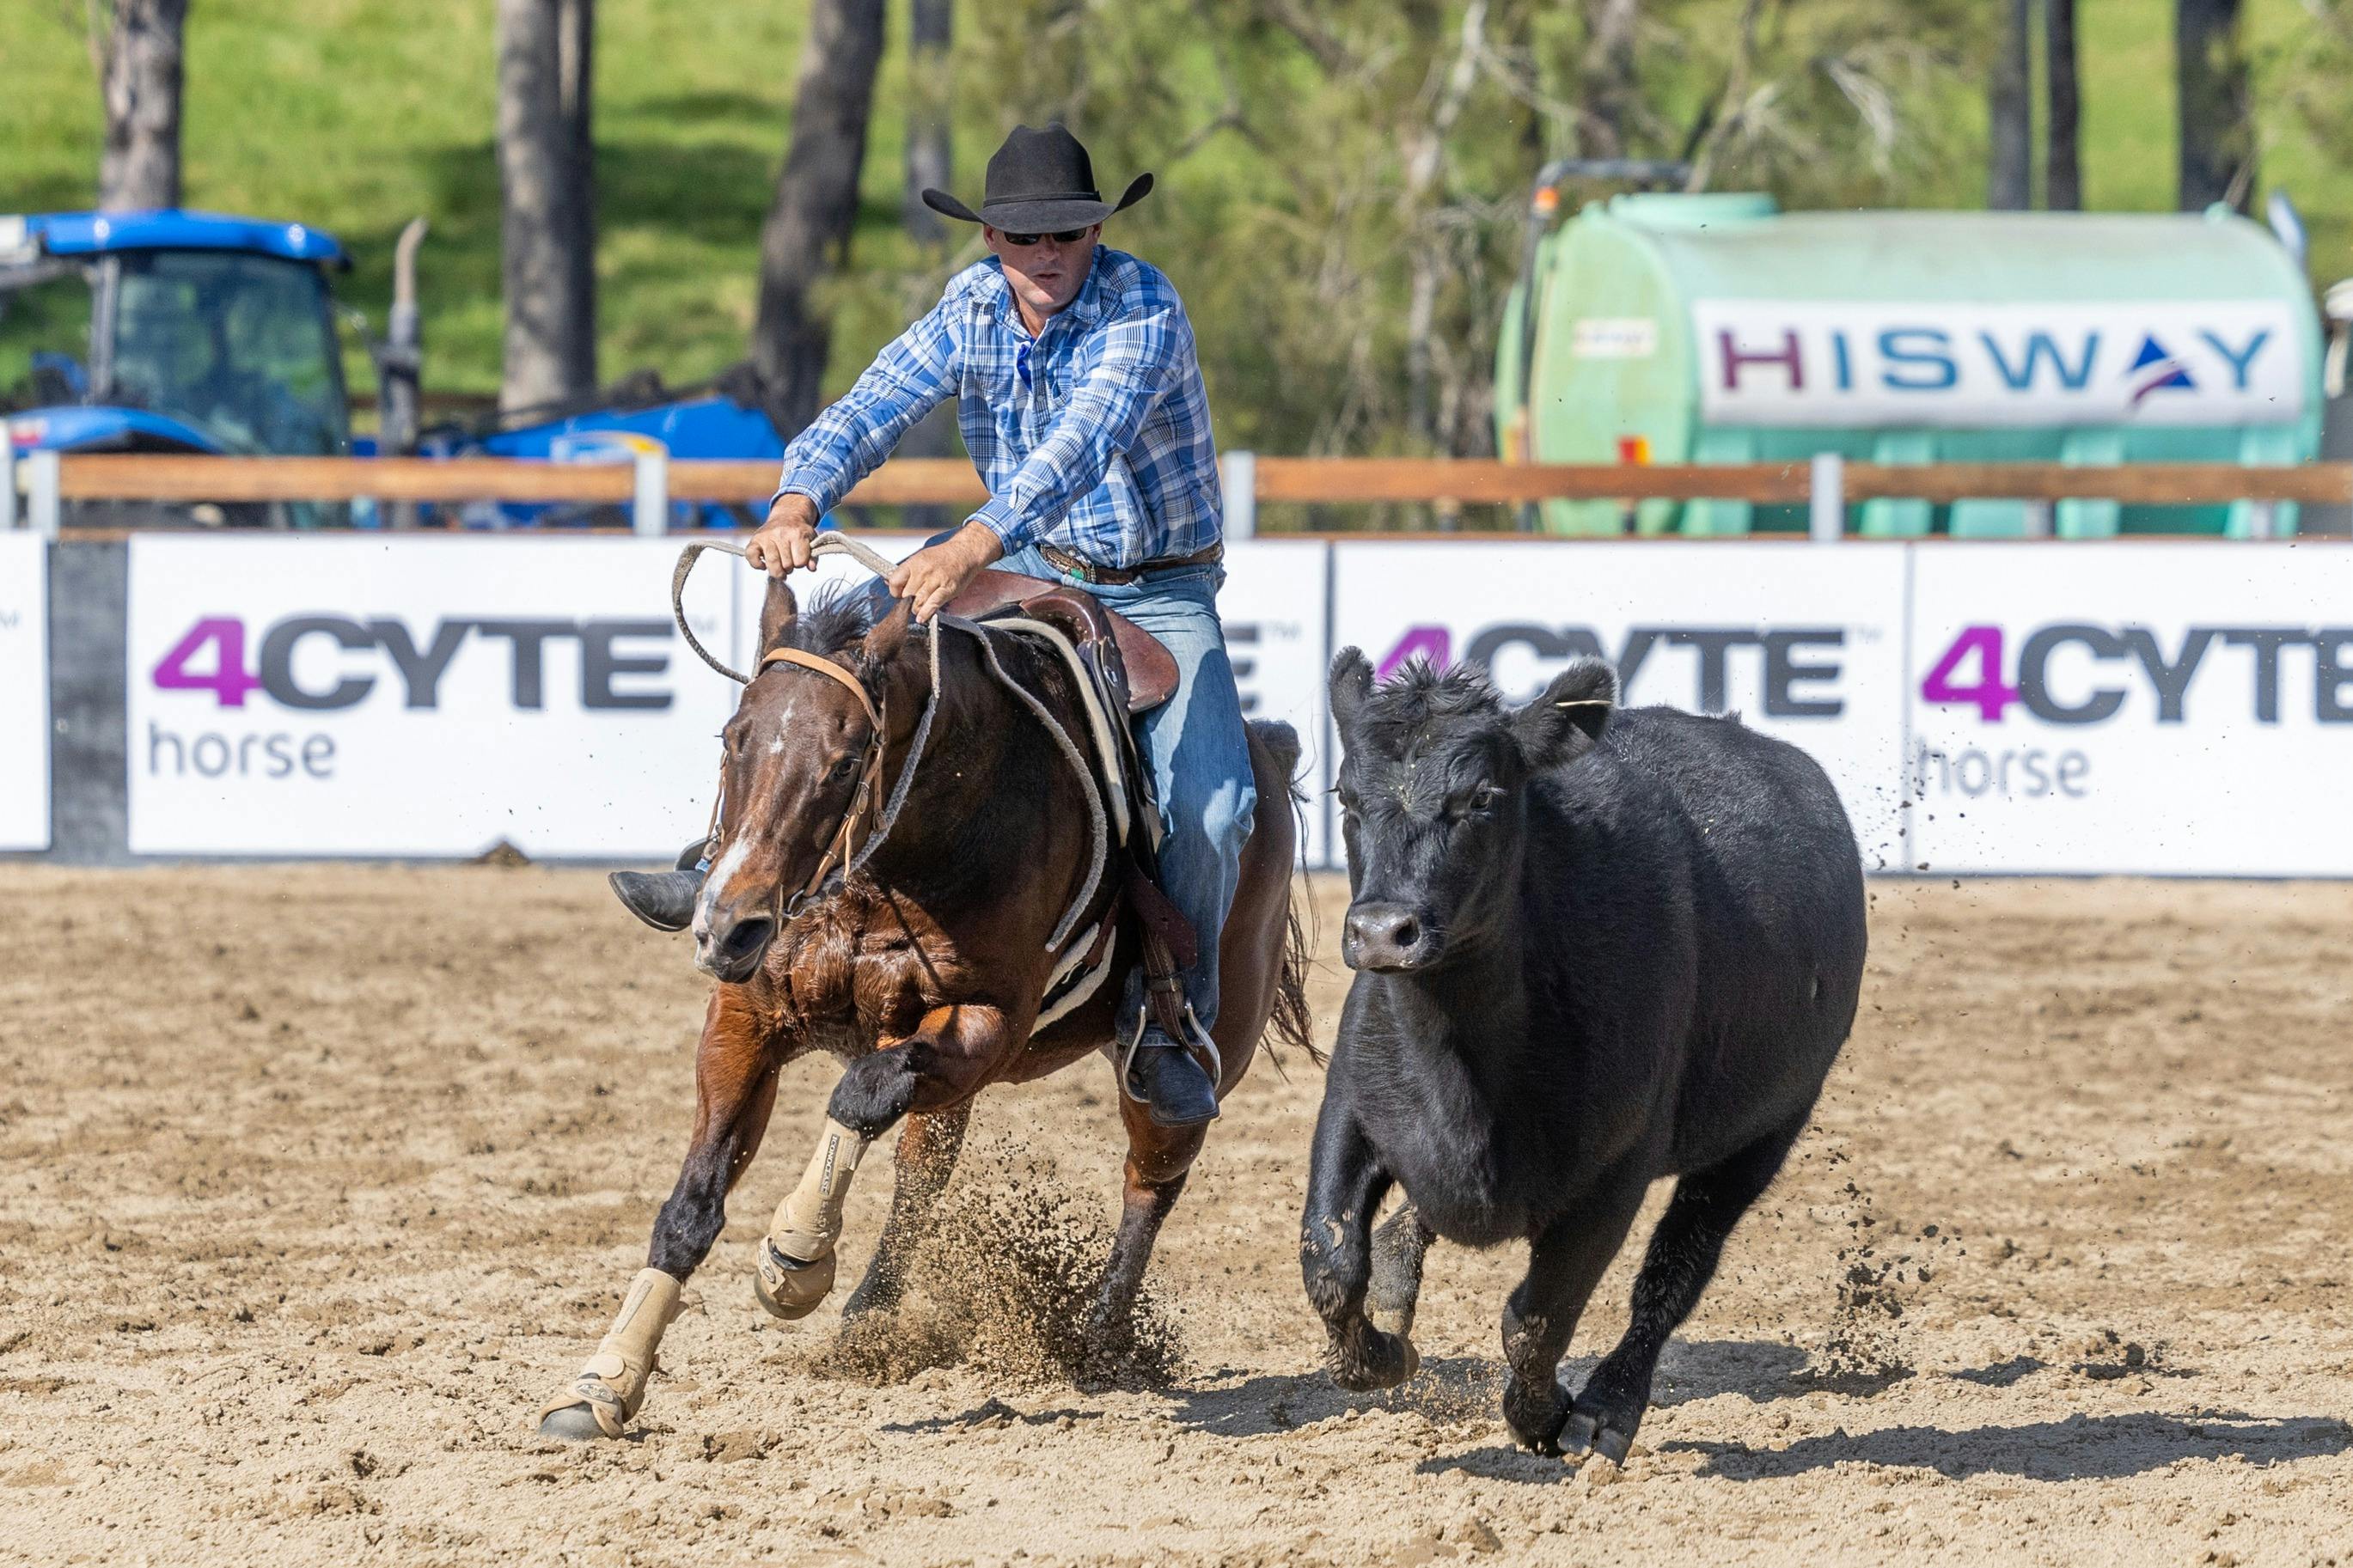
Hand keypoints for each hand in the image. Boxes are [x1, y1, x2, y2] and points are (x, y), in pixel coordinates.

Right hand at [746, 493, 820, 576]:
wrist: (787, 516)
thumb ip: (813, 556)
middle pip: (786, 565)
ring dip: (777, 571)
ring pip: (772, 563)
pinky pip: (751, 556)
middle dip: (789, 568)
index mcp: (797, 534)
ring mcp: (766, 536)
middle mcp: (781, 533)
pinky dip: (757, 565)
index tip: (799, 559)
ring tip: (780, 568)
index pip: (800, 562)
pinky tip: (764, 565)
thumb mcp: (811, 540)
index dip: (801, 564)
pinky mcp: (755, 539)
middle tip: (789, 563)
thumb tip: (812, 568)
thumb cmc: (799, 532)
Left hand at [885, 521, 1004, 623]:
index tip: (899, 594)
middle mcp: (923, 571)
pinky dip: (926, 613)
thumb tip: (889, 582)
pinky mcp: (948, 589)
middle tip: (913, 602)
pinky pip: (933, 603)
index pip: (894, 581)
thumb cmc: (943, 557)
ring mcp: (935, 580)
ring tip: (919, 609)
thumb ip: (906, 572)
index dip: (895, 592)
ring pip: (917, 602)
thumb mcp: (920, 558)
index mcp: (914, 563)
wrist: (964, 552)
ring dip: (916, 609)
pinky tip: (921, 618)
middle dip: (907, 602)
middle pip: (906, 595)